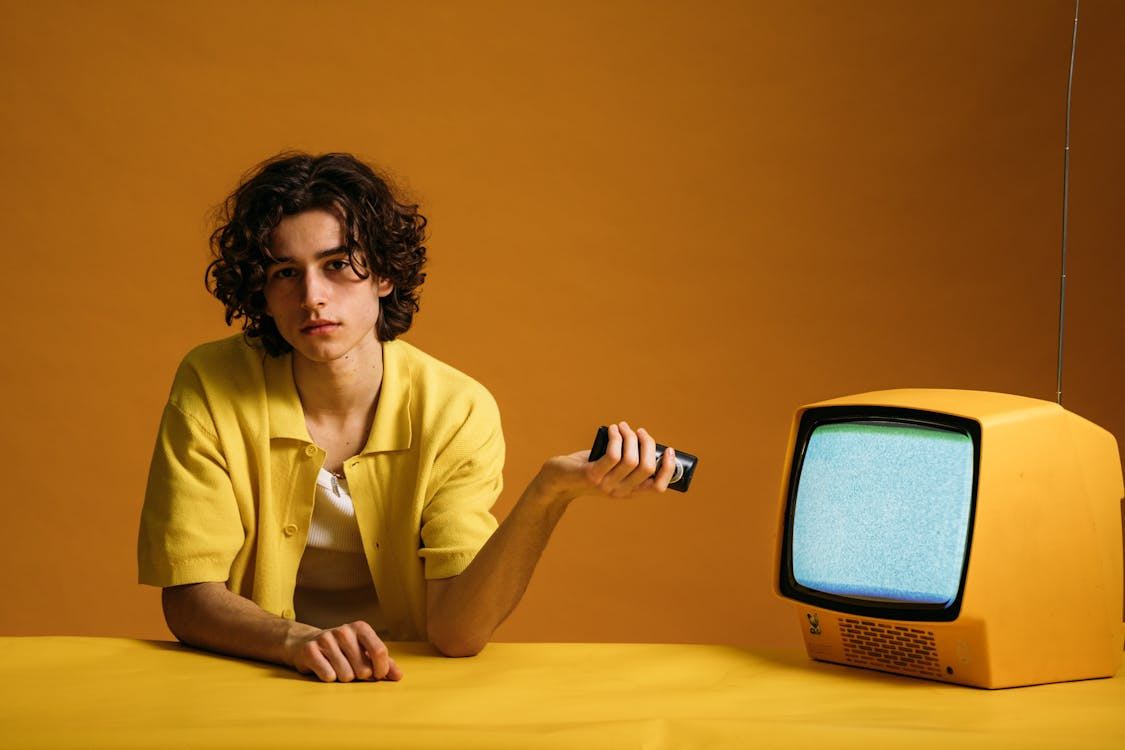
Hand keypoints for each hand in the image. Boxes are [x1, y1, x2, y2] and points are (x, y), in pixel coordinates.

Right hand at [284, 620, 403, 682]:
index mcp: (361, 628)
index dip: (382, 669)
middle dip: (359, 675)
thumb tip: (399, 676)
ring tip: (336, 667)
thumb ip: (384, 662)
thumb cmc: (342, 650)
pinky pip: (328, 676)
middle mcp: (343, 631)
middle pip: (363, 669)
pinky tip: (324, 668)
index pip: (380, 651)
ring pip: (346, 676)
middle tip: (351, 668)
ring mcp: (326, 639)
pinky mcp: (310, 651)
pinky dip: (328, 678)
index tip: (378, 675)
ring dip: (343, 678)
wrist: (307, 643)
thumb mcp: (364, 651)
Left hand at [535, 421, 676, 501]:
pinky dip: (616, 437)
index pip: (658, 487)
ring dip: (630, 437)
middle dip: (647, 444)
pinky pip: (612, 454)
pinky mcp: (592, 475)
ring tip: (622, 427)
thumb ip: (627, 462)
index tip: (668, 449)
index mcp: (630, 492)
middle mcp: (620, 492)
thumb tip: (645, 441)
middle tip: (639, 432)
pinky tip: (612, 430)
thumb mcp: (611, 470)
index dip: (668, 468)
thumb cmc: (587, 470)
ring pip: (631, 459)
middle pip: (647, 468)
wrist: (557, 482)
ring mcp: (606, 485)